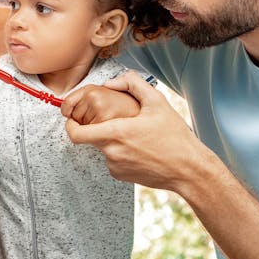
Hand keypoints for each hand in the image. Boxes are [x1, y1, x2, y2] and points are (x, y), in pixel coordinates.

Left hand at [65, 71, 211, 190]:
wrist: (189, 170)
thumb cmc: (174, 136)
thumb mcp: (157, 101)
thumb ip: (132, 83)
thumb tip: (110, 82)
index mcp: (115, 133)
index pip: (76, 133)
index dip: (70, 125)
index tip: (72, 118)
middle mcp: (111, 152)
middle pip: (90, 138)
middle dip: (98, 126)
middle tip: (117, 120)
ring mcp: (115, 166)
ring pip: (104, 147)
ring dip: (113, 139)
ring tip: (137, 135)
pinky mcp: (121, 176)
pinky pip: (113, 159)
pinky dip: (121, 152)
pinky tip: (140, 148)